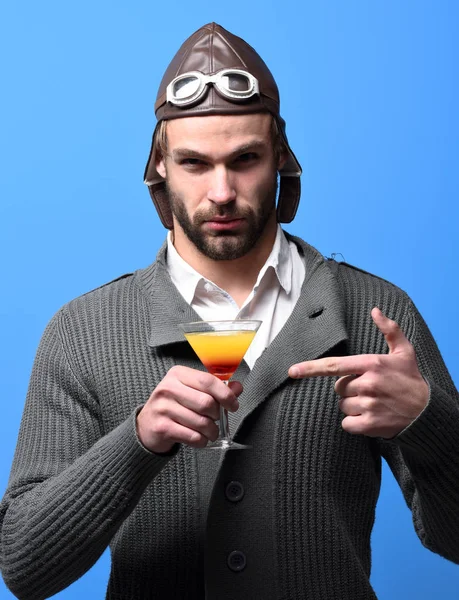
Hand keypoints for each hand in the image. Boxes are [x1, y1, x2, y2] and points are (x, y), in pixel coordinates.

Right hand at [136, 366, 241, 452]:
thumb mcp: (192, 392)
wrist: (146, 426)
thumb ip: (215, 389)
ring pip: (201, 422)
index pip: (208, 380)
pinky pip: (192, 436)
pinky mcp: (162, 427)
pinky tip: (200, 439)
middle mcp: (168, 388)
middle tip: (217, 420)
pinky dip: (202, 441)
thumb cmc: (174, 406)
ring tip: (210, 432)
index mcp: (178, 374)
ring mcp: (163, 408)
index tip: (233, 405)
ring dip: (212, 431)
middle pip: (206, 403)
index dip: (225, 394)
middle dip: (217, 415)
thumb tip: (237, 388)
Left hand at [288, 308, 428, 437]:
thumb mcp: (404, 351)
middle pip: (339, 388)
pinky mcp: (370, 424)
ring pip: (343, 406)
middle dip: (349, 389)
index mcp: (371, 364)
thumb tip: (375, 311)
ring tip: (373, 403)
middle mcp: (368, 384)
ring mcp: (369, 405)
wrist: (427, 412)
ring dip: (353, 406)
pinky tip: (370, 417)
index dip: (311, 368)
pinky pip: (347, 423)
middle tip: (370, 389)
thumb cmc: (411, 379)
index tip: (293, 371)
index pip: (334, 365)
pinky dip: (354, 423)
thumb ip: (389, 329)